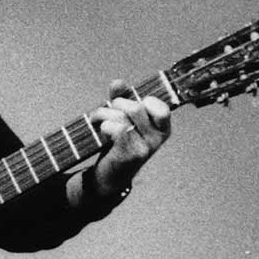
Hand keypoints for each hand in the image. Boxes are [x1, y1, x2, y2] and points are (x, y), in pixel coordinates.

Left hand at [85, 77, 172, 203]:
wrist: (109, 176)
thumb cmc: (117, 144)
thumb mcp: (122, 120)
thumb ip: (121, 100)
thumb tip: (118, 82)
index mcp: (162, 128)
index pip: (161, 106)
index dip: (142, 100)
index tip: (129, 104)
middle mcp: (158, 138)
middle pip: (136, 107)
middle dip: (115, 104)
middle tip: (105, 110)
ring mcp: (146, 148)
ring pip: (125, 117)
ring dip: (104, 114)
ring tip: (96, 119)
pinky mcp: (131, 155)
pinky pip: (119, 129)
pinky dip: (105, 126)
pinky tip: (101, 130)